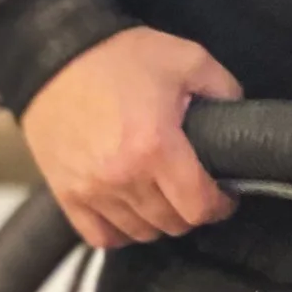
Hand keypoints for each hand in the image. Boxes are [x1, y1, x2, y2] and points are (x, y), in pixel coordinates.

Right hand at [20, 26, 242, 252]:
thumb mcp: (186, 58)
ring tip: (163, 197)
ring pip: (140, 233)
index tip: (224, 194)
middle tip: (193, 190)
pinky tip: (129, 212)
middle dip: (191, 211)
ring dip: (158, 221)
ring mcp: (91, 190)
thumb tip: (239, 117)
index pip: (198, 207)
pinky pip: (101, 236)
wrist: (52, 55)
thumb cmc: (118, 56)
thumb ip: (223, 88)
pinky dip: (120, 231)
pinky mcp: (65, 193)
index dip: (220, 205)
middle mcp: (123, 177)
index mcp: (156, 146)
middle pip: (172, 224)